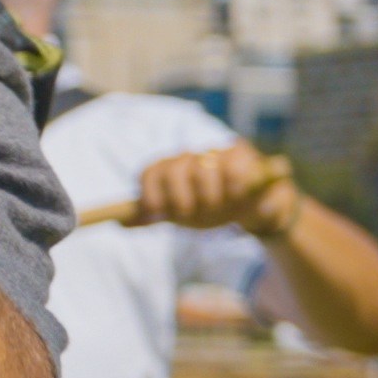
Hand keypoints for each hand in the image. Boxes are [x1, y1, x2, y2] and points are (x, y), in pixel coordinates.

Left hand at [119, 142, 302, 238]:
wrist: (257, 211)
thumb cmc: (212, 210)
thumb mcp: (182, 215)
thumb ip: (154, 217)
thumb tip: (121, 224)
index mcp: (172, 168)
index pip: (151, 172)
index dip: (149, 193)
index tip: (156, 212)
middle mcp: (193, 157)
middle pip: (175, 170)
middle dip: (181, 200)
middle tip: (190, 216)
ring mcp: (219, 154)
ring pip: (203, 169)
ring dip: (209, 197)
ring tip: (218, 212)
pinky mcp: (247, 157)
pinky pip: (236, 170)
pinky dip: (235, 189)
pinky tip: (239, 201)